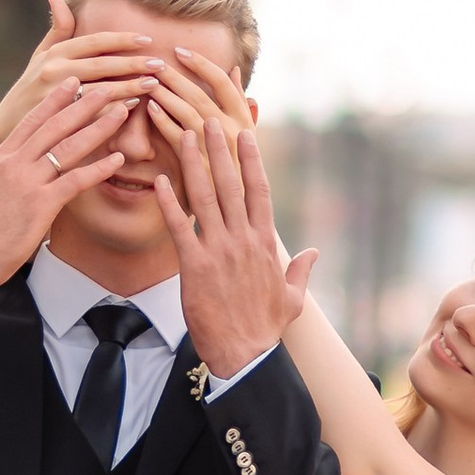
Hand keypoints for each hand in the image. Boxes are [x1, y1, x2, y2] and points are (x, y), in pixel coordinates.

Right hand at [0, 0, 170, 147]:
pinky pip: (92, 114)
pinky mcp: (59, 120)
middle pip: (102, 65)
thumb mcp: (39, 57)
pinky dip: (114, 109)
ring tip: (154, 85)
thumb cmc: (30, 89)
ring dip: (130, 87)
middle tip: (159, 64)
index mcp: (55, 54)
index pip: (94, 42)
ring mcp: (57, 97)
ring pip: (101, 89)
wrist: (10, 128)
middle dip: (133, 63)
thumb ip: (56, 31)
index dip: (122, 40)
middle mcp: (55, 72)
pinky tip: (134, 106)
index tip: (146, 39)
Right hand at [0, 76, 135, 297]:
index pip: (32, 120)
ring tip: (122, 112)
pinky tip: (117, 159)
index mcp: (1, 157)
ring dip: (98, 128)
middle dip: (84, 104)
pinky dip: (98, 168)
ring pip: (68, 147)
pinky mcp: (40, 206)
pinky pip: (75, 181)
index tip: (73, 81)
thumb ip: (4, 170)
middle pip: (54, 126)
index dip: (54, 99)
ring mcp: (27, 183)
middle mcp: (14, 163)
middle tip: (107, 86)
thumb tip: (14, 160)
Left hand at [149, 95, 313, 376]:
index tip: (244, 133)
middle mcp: (244, 240)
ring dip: (194, 164)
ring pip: (206, 198)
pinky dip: (170, 203)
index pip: (259, 191)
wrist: (246, 355)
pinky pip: (180, 228)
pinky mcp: (196, 267)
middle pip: (231, 185)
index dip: (251, 160)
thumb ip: (301, 270)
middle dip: (219, 149)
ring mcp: (220, 251)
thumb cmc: (266, 328)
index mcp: (265, 243)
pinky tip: (160, 180)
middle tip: (208, 119)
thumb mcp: (292, 298)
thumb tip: (315, 252)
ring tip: (184, 135)